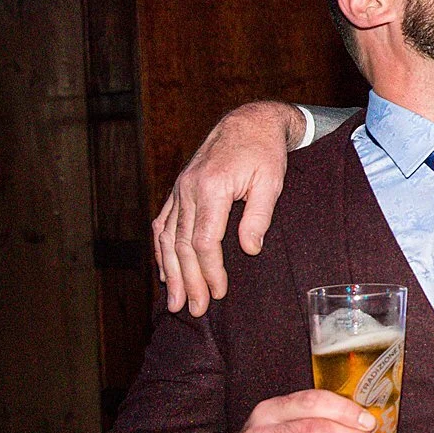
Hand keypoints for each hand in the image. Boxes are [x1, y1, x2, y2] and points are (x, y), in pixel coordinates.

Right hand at [154, 102, 304, 315]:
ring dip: (171, 272)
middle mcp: (188, 190)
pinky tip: (165, 272)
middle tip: (195, 310)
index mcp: (211, 187)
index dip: (210, 270)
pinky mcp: (178, 190)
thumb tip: (249, 250)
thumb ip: (259, 216)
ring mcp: (179, 190)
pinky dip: (161, 250)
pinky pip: (163, 224)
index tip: (218, 293)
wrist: (248, 122)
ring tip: (174, 302)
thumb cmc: (264, 152)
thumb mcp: (271, 182)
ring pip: (167, 238)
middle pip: (183, 244)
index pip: (204, 240)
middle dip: (189, 280)